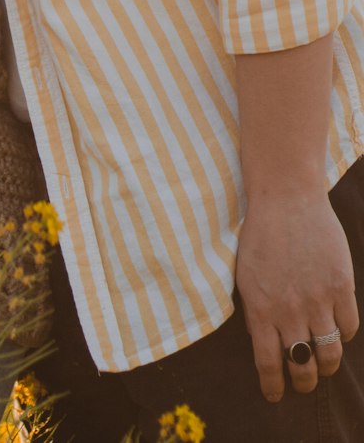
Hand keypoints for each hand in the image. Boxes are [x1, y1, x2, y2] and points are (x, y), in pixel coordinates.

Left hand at [236, 189, 358, 401]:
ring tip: (323, 364)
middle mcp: (289, 310)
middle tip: (303, 383)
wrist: (286, 198)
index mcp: (260, 308)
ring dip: (326, 365)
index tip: (275, 395)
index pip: (268, 364)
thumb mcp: (245, 275)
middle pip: (302, 365)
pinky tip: (337, 330)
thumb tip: (261, 341)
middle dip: (303, 382)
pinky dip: (344, 334)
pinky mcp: (340, 286)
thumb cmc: (260, 234)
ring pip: (329, 353)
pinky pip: (349, 326)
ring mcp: (317, 299)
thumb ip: (255, 309)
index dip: (273, 386)